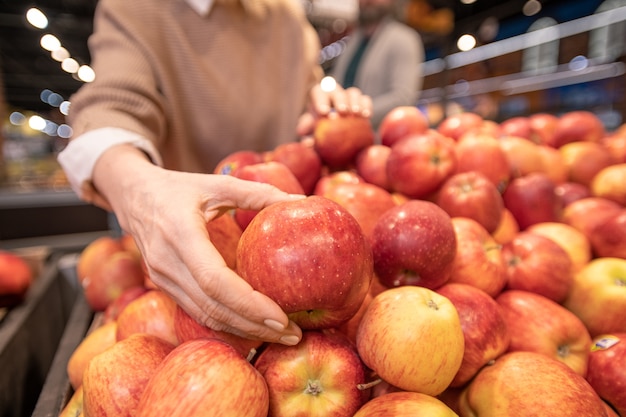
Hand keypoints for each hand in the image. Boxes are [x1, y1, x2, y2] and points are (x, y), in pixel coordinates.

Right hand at [93, 145, 303, 344]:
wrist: (133, 196)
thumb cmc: (178, 188)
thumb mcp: (216, 183)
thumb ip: (258, 192)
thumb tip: (300, 199)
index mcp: (180, 234)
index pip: (215, 281)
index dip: (249, 303)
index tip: (282, 317)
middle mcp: (168, 263)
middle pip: (213, 307)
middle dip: (255, 326)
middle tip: (293, 334)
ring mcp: (163, 280)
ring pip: (205, 316)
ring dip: (244, 330)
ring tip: (281, 335)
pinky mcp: (165, 288)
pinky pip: (199, 313)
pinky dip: (228, 323)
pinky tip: (255, 326)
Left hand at [296, 83, 372, 136]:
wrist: (335, 140)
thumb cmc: (319, 136)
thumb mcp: (312, 138)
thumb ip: (308, 139)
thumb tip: (308, 143)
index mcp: (318, 99)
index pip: (318, 93)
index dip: (321, 101)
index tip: (324, 113)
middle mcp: (333, 95)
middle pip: (336, 90)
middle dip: (340, 100)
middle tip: (342, 112)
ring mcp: (348, 98)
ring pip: (352, 92)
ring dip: (355, 102)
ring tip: (356, 113)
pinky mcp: (361, 104)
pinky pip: (365, 100)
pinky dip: (366, 106)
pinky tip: (366, 116)